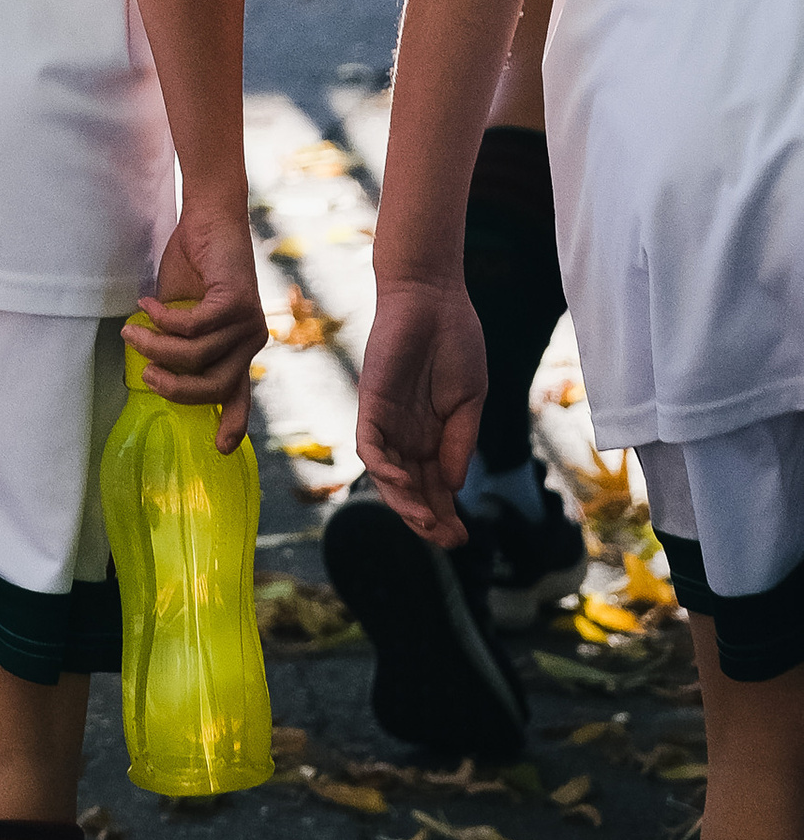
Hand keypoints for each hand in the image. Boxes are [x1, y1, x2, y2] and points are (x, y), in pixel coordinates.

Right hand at [130, 194, 266, 453]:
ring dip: (155, 346)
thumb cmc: (194, 265)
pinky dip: (163, 319)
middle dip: (174, 387)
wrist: (209, 219)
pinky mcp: (237, 302)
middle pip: (213, 386)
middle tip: (145, 374)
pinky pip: (192, 327)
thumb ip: (178, 342)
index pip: (238, 395)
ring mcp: (248, 324)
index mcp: (239, 350)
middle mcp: (250, 342)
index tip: (219, 448)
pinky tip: (147, 303)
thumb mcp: (182, 312)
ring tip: (132, 331)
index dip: (231, 424)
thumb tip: (153, 369)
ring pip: (196, 355)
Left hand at [354, 277, 485, 544]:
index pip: (434, 486)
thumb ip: (459, 442)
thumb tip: (452, 487)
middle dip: (426, 519)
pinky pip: (369, 444)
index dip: (445, 514)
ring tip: (425, 522)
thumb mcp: (469, 401)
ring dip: (403, 501)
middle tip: (448, 541)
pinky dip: (382, 467)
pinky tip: (402, 483)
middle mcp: (407, 434)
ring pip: (387, 474)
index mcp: (433, 435)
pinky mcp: (371, 402)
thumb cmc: (456, 342)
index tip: (462, 538)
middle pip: (410, 488)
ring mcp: (387, 419)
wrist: (434, 298)